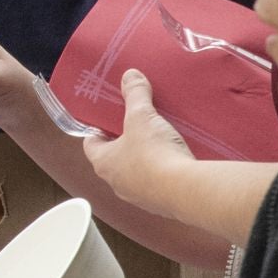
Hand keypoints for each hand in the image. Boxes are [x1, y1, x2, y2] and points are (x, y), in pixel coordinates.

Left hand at [80, 68, 200, 214]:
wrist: (185, 190)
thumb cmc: (153, 154)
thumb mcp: (142, 116)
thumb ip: (135, 94)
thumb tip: (130, 75)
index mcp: (103, 163)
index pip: (91, 144)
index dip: (98, 129)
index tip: (109, 118)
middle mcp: (116, 183)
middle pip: (114, 158)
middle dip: (124, 142)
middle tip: (137, 125)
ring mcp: (139, 196)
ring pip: (136, 173)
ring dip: (144, 159)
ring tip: (158, 139)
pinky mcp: (161, 203)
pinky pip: (157, 184)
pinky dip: (162, 171)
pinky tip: (175, 159)